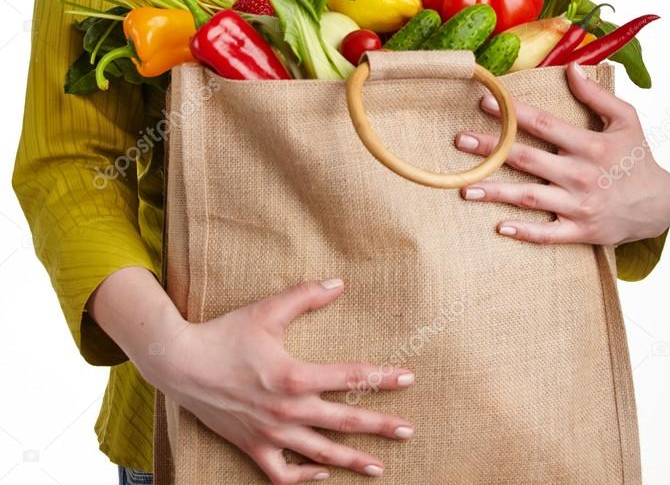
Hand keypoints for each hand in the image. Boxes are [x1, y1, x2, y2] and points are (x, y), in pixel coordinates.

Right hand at [148, 279, 414, 482]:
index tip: (408, 379)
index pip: (350, 378)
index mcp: (294, 376)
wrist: (180, 363)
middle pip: (344, 421)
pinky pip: (284, 474)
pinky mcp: (252, 447)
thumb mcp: (267, 310)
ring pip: (321, 454)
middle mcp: (286, 410)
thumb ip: (306, 295)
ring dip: (353, 460)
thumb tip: (339, 283)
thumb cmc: (224, 334)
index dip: (382, 378)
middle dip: (380, 426)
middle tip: (409, 430)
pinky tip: (324, 474)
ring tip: (379, 467)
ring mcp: (270, 434)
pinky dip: (306, 478)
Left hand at [455, 61, 669, 246]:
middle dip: (491, 149)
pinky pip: (548, 233)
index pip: (543, 125)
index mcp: (589, 145)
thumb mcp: (626, 120)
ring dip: (495, 192)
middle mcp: (580, 174)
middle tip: (460, 141)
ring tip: (464, 187)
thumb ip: (597, 95)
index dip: (512, 113)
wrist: (659, 205)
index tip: (483, 102)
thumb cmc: (637, 159)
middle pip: (527, 159)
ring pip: (530, 197)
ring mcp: (579, 205)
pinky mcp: (580, 231)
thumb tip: (572, 67)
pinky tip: (500, 227)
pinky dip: (525, 232)